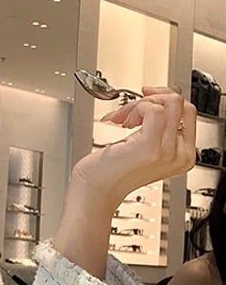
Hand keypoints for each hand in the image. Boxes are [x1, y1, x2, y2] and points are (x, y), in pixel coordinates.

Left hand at [70, 87, 194, 211]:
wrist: (95, 189)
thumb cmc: (112, 169)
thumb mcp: (143, 143)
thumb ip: (159, 125)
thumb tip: (159, 95)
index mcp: (183, 155)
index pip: (188, 111)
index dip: (164, 98)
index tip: (145, 99)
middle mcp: (181, 155)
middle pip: (181, 104)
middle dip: (153, 98)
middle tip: (131, 111)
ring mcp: (168, 152)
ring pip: (170, 103)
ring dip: (140, 104)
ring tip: (124, 119)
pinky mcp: (151, 147)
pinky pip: (153, 110)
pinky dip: (135, 108)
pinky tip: (122, 122)